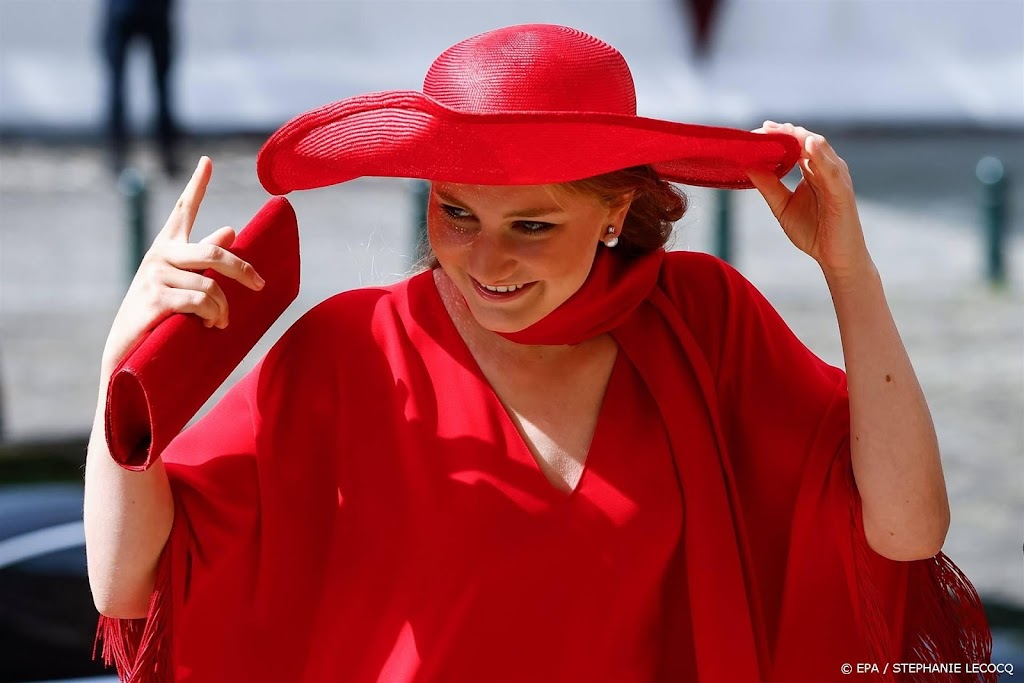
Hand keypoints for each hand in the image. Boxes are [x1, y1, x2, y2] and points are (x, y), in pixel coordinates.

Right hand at [100, 157, 265, 375]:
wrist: (126, 354)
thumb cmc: (157, 316)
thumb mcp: (181, 282)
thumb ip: (203, 257)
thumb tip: (231, 229)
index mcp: (167, 247)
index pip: (184, 209)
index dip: (197, 185)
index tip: (207, 161)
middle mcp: (159, 254)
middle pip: (215, 251)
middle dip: (242, 269)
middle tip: (259, 285)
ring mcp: (154, 274)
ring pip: (211, 285)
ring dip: (223, 308)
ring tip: (218, 322)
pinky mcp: (155, 297)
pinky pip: (201, 301)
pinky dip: (211, 315)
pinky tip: (205, 324)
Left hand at [746, 122, 872, 278]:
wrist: (836, 258)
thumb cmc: (814, 232)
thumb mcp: (782, 206)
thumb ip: (768, 186)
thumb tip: (748, 165)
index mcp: (813, 170)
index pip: (796, 145)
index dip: (779, 135)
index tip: (758, 131)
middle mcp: (827, 169)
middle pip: (806, 141)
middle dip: (786, 132)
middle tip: (764, 127)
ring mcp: (836, 177)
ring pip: (820, 148)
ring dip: (799, 137)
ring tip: (780, 129)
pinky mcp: (842, 191)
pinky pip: (831, 169)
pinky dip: (820, 155)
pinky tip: (808, 145)